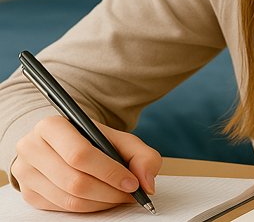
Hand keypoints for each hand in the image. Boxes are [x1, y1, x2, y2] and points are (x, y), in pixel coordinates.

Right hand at [11, 115, 161, 212]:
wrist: (64, 144)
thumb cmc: (94, 141)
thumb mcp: (121, 140)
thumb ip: (142, 156)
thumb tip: (146, 183)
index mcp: (51, 126)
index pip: (80, 155)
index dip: (110, 172)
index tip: (132, 183)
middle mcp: (31, 148)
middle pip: (75, 181)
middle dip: (109, 192)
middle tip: (130, 194)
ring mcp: (25, 173)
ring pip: (69, 199)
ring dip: (101, 203)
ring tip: (119, 196)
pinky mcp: (28, 193)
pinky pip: (62, 209)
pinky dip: (88, 208)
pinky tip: (102, 199)